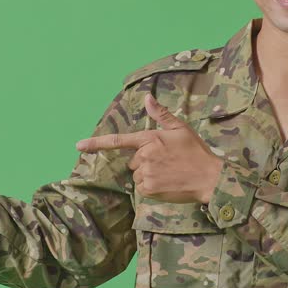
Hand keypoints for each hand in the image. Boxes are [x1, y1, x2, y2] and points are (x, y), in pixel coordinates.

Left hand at [75, 92, 223, 203]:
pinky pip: (142, 188)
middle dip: (145, 161)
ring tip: (170, 173)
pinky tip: (168, 182)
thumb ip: (161, 114)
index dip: (95, 143)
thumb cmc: (196, 152)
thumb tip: (147, 98)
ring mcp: (145, 173)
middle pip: (133, 161)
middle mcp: (144, 156)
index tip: (78, 146)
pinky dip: (152, 187)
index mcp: (149, 139)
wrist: (209, 177)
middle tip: (167, 162)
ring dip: (149, 175)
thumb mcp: (181, 129)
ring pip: (137, 175)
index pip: (117, 141)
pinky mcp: (148, 189)